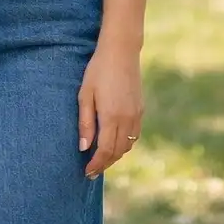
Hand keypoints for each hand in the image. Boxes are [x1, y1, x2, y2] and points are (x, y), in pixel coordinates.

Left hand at [78, 40, 143, 178]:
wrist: (121, 51)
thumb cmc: (98, 70)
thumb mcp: (85, 95)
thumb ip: (85, 123)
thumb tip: (83, 148)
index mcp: (111, 117)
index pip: (105, 151)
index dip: (96, 164)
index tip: (87, 172)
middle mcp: (127, 119)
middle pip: (117, 152)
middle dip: (105, 164)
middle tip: (92, 172)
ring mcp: (136, 115)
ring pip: (128, 146)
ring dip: (115, 156)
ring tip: (101, 160)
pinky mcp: (140, 109)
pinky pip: (134, 136)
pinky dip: (124, 144)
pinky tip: (114, 143)